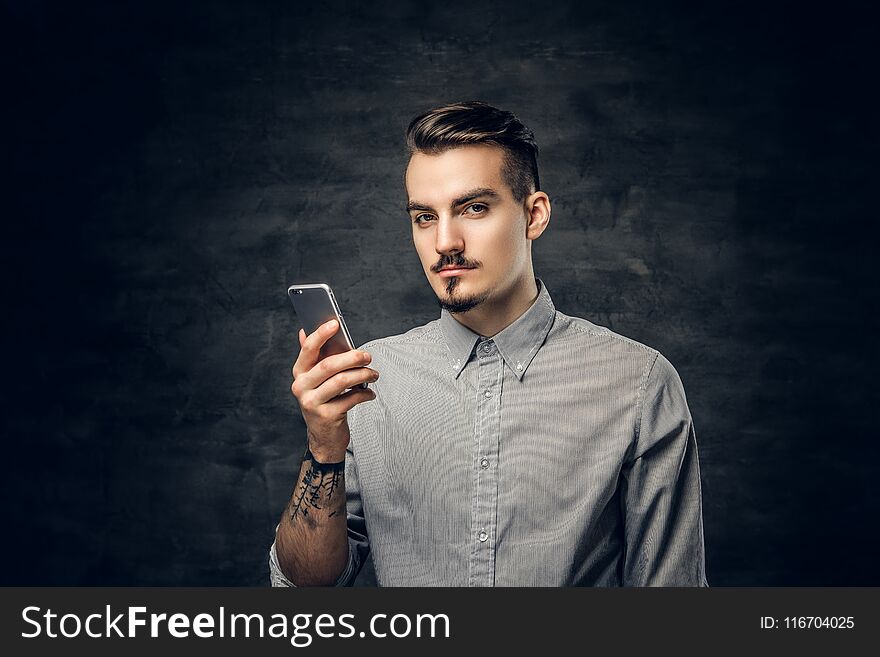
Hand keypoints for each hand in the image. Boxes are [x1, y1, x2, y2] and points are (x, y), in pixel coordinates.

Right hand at [291, 319, 377, 461]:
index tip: (335, 323)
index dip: (321, 334)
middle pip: (329, 365)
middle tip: (368, 356)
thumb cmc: (324, 400)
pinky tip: (369, 393)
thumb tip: (304, 330)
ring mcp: (312, 402)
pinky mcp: (327, 416)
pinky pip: (351, 398)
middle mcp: (301, 387)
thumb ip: (314, 356)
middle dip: (352, 357)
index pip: (308, 349)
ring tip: (374, 374)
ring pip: (342, 381)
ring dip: (363, 375)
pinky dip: (364, 393)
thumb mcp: (316, 379)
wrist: (324, 437)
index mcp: (299, 373)